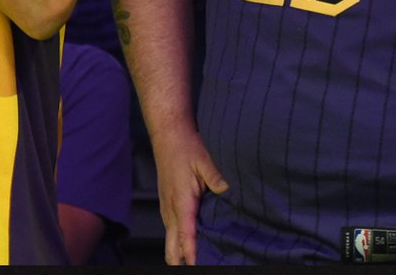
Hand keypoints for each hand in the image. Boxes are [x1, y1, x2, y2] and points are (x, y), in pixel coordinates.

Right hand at [151, 127, 228, 264]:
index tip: (198, 266)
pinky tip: (194, 241)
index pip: (186, 236)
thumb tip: (228, 192)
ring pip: (170, 242)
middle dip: (183, 261)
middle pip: (172, 249)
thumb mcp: (204, 160)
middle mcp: (171, 210)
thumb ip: (215, 179)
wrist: (168, 135)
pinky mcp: (166, 206)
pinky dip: (179, 242)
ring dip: (182, 252)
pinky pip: (171, 232)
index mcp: (181, 202)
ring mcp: (166, 209)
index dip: (191, 255)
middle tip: (203, 264)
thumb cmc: (186, 147)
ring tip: (202, 258)